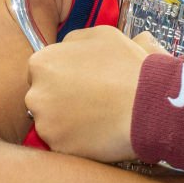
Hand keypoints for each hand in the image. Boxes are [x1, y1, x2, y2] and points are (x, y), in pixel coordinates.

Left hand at [26, 28, 162, 161]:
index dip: (63, 74)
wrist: (148, 105)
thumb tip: (67, 48)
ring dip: (68, 119)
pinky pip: (64, 143)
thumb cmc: (127, 66)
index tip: (81, 80)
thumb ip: (74, 40)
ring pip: (51, 121)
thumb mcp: (102, 34)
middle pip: (42, 96)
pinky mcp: (59, 148)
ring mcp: (46, 124)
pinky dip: (78, 139)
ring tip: (98, 115)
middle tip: (91, 98)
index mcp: (42, 63)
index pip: (41, 70)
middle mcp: (36, 94)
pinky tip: (99, 130)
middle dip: (61, 97)